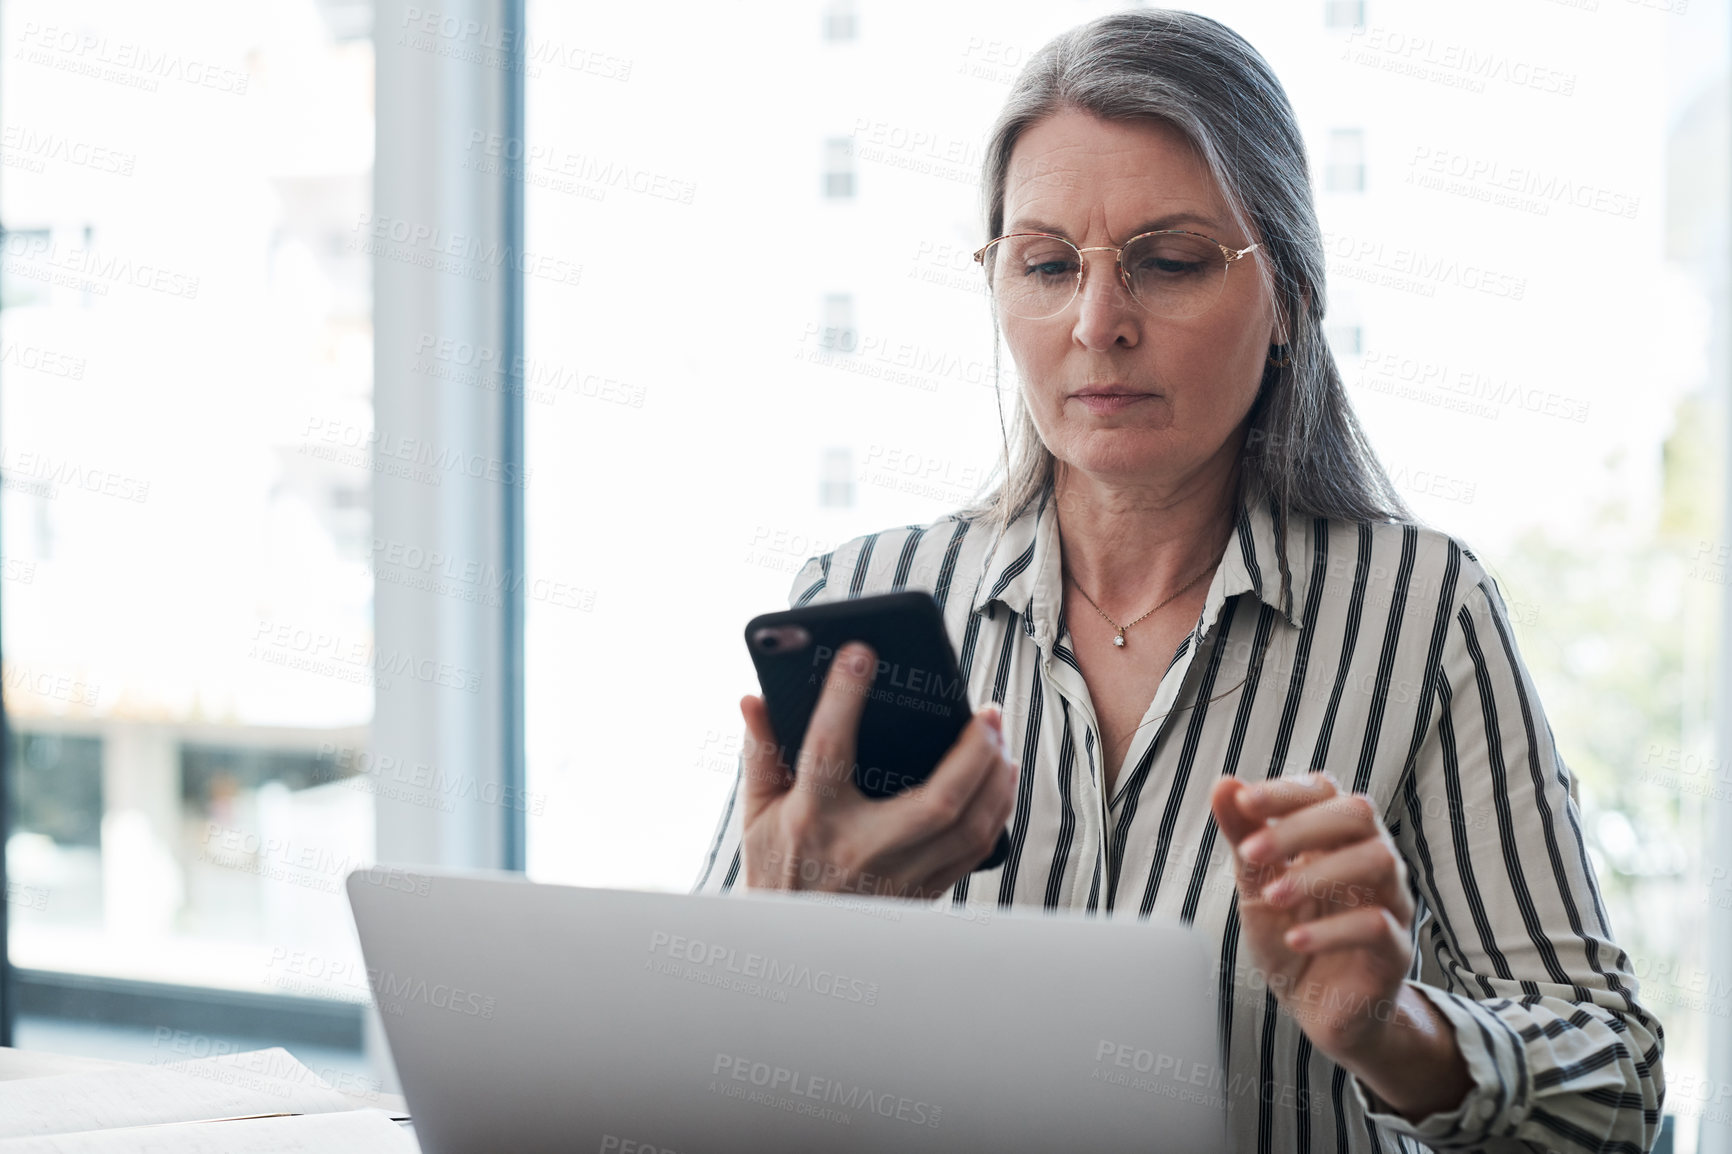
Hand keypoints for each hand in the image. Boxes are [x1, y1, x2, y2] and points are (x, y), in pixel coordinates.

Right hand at [738, 641, 1018, 901]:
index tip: (860, 654)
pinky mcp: (924, 892)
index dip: (843, 698)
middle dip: (972, 752)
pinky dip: (996, 813)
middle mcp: (862, 849)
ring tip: (1001, 740)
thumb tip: (754, 699)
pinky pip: (976, 851)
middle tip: (987, 712)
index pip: (828, 748)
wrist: (793, 949)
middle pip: (937, 800)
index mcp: (812, 819)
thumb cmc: (778, 871)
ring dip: (995, 780)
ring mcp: (900, 876)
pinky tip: (1001, 782)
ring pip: (969, 828)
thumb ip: (761, 753)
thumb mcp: (757, 813)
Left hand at [1209, 773, 1415, 1063]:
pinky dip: (1331, 929)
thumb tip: (1224, 783)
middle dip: (1300, 826)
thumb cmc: (1290, 937)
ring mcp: (1389, 904)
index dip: (1287, 791)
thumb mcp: (1256, 886)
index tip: (1243, 802)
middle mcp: (1370, 862)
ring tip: (1274, 896)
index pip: (1325, 791)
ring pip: (1379, 860)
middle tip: (1251, 852)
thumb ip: (1243, 838)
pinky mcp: (1395, 951)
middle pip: (1358, 813)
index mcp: (1335, 840)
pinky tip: (1294, 939)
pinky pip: (1378, 926)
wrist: (1316, 1010)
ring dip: (1319, 873)